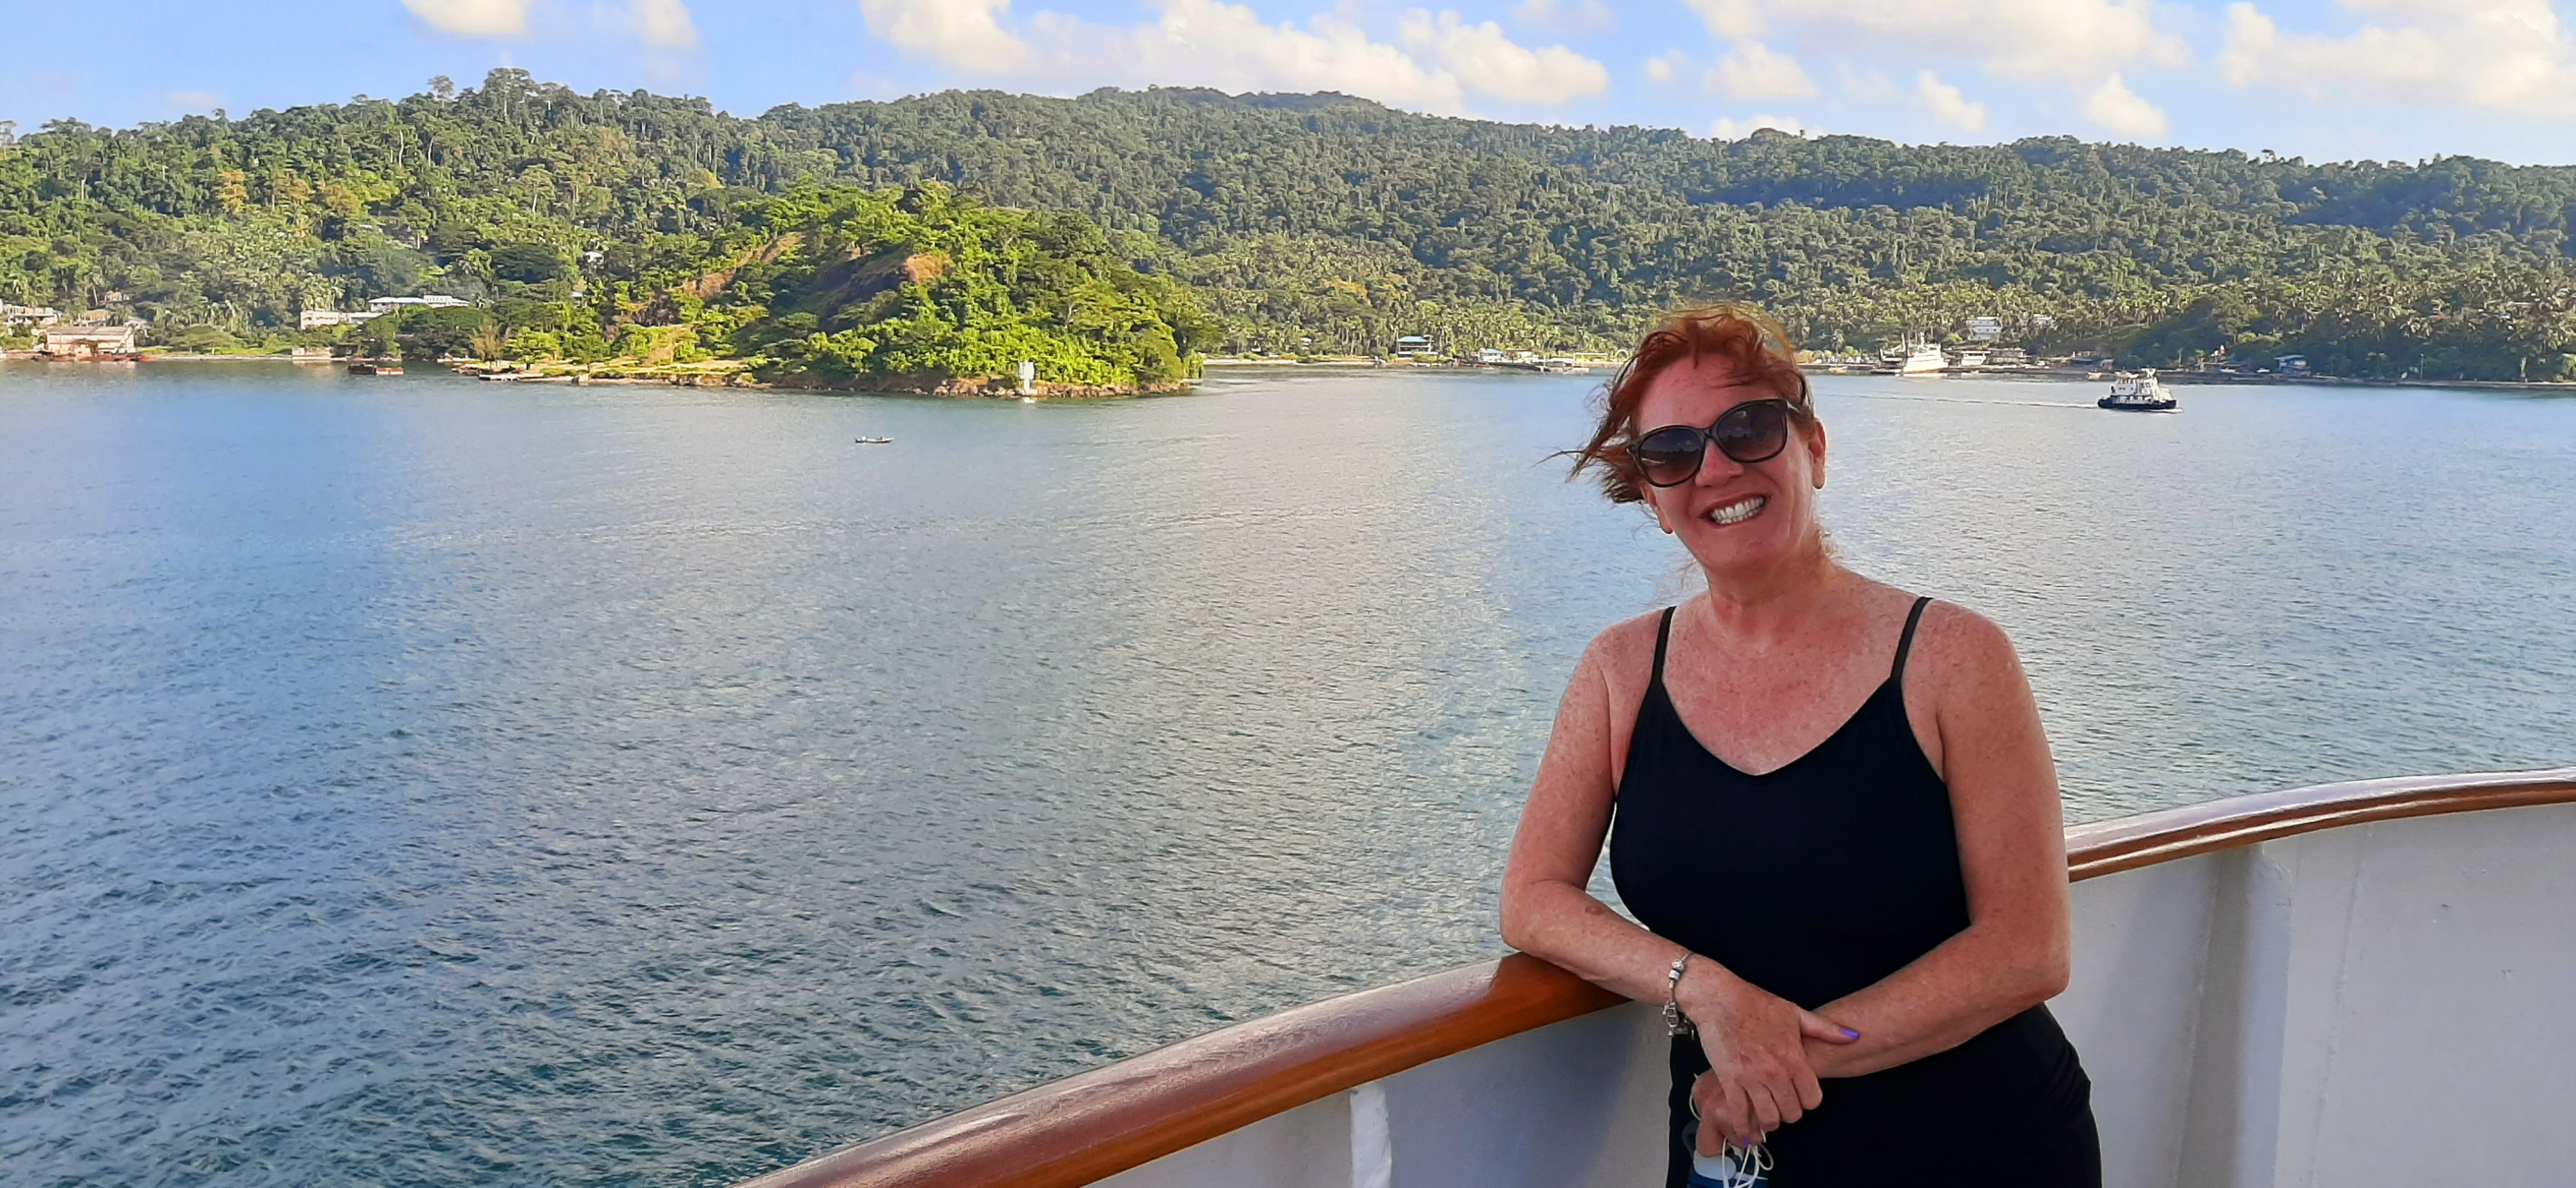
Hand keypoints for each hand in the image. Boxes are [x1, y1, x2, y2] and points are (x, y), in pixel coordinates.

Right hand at [1683, 975, 1857, 1151]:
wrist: (1719, 999)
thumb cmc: (1754, 1003)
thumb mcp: (1795, 1013)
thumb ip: (1825, 1029)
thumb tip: (1852, 1037)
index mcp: (1794, 1057)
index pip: (1812, 1098)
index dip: (1808, 1102)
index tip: (1800, 1098)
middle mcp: (1775, 1071)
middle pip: (1792, 1112)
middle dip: (1788, 1114)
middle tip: (1781, 1108)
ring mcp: (1751, 1077)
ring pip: (1768, 1118)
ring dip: (1768, 1123)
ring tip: (1765, 1118)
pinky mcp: (1729, 1080)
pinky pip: (1739, 1113)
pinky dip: (1743, 1127)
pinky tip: (1745, 1131)